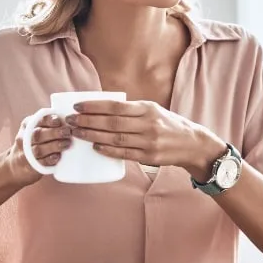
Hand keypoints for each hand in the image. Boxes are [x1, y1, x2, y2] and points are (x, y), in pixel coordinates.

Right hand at [5, 113, 72, 186]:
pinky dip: (49, 159)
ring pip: (39, 149)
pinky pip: (39, 163)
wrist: (17, 165)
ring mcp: (25, 153)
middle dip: (54, 133)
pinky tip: (58, 157)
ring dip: (54, 146)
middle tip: (68, 132)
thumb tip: (74, 118)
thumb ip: (50, 124)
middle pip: (38, 134)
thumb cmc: (35, 144)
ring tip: (66, 144)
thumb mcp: (37, 129)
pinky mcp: (29, 165)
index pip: (37, 120)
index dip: (49, 120)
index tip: (59, 120)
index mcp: (27, 125)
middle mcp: (24, 138)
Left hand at [66, 100, 226, 178]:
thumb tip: (101, 109)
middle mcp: (148, 124)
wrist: (192, 143)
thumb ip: (131, 110)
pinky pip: (124, 153)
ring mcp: (149, 141)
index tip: (77, 106)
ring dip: (93, 136)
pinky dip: (108, 150)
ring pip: (115, 138)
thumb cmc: (168, 125)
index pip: (115, 106)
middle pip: (111, 122)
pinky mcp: (149, 156)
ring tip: (77, 133)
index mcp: (147, 108)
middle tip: (70, 121)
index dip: (94, 106)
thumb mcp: (152, 110)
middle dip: (88, 121)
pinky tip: (95, 148)